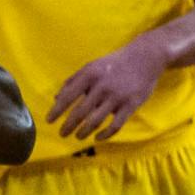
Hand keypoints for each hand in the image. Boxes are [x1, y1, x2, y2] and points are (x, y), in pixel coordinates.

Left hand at [48, 38, 166, 140]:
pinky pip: (115, 125)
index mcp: (90, 74)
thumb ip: (74, 81)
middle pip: (80, 112)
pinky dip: (105, 134)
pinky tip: (98, 137)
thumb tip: (57, 98)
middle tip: (62, 133)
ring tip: (78, 136)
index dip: (57, 110)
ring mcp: (117, 96)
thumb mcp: (92, 66)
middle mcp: (101, 86)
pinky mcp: (130, 105)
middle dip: (68, 126)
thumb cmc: (114, 63)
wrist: (145, 57)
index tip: (49, 121)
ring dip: (83, 132)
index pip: (68, 96)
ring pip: (95, 121)